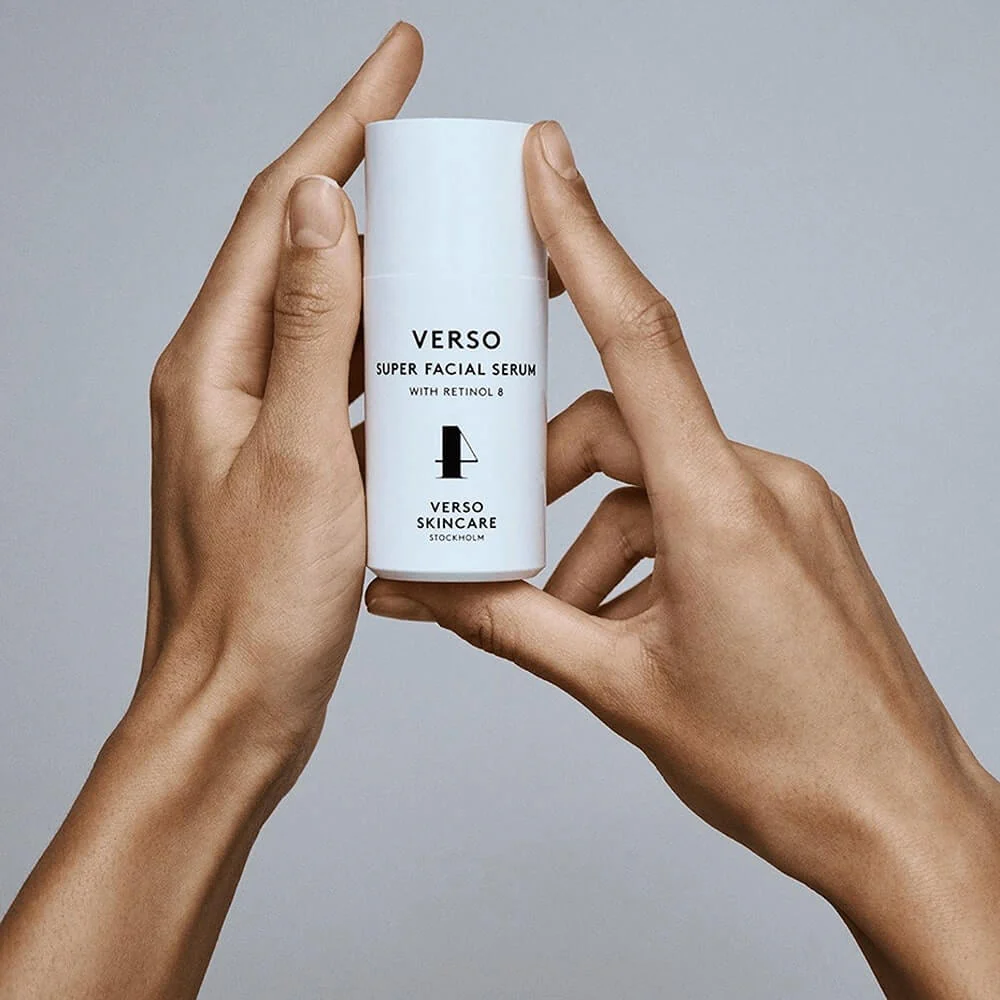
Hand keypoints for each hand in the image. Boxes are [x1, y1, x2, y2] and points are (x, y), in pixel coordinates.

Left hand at [1, 26, 427, 999]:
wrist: (236, 707)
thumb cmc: (256, 611)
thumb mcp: (298, 460)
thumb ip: (308, 329)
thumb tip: (318, 210)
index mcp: (216, 366)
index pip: (279, 208)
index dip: (341, 125)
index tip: (398, 62)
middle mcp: (230, 382)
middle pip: (304, 251)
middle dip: (372, 188)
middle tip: (443, 157)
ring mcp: (262, 423)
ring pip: (333, 321)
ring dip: (392, 281)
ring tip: (458, 256)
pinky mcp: (295, 464)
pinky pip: (347, 387)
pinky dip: (393, 363)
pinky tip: (439, 367)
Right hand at [366, 120, 999, 997]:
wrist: (897, 821)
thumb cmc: (783, 765)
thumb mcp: (620, 689)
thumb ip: (511, 625)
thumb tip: (423, 593)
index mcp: (721, 509)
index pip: (640, 341)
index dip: (585, 240)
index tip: (549, 166)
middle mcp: (761, 484)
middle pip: (619, 431)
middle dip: (548, 486)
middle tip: (504, 557)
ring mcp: (785, 506)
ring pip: (653, 479)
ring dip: (594, 538)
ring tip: (574, 623)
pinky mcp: (794, 533)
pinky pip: (695, 507)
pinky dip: (642, 550)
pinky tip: (626, 623)